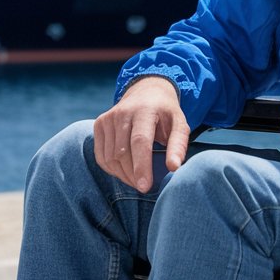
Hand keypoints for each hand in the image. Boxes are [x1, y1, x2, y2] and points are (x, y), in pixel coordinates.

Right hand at [93, 76, 189, 192]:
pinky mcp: (99, 124)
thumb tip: (174, 168)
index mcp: (145, 110)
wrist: (147, 92)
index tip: (145, 186)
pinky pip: (101, 156)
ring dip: (123, 175)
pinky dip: (112, 169)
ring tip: (138, 180)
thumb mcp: (180, 124)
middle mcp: (122, 112)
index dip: (141, 166)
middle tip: (145, 187)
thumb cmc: (165, 113)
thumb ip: (178, 145)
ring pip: (110, 157)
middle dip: (133, 175)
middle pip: (122, 152)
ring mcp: (108, 118)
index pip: (139, 141)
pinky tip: (125, 172)